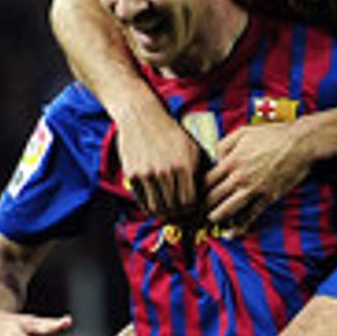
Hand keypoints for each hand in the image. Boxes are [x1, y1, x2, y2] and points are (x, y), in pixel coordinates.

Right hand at [115, 99, 201, 220]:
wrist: (141, 115)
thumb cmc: (170, 132)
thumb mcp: (192, 148)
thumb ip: (199, 172)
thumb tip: (205, 196)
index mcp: (183, 166)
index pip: (190, 203)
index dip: (191, 213)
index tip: (192, 215)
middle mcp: (165, 172)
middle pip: (173, 209)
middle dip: (179, 217)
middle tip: (181, 220)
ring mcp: (146, 174)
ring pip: (157, 208)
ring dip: (164, 215)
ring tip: (168, 215)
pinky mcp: (132, 174)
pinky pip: (142, 200)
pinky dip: (149, 207)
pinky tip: (155, 206)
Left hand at [206, 120, 312, 234]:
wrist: (300, 144)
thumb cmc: (273, 135)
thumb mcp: (243, 132)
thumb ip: (224, 144)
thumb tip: (214, 158)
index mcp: (231, 160)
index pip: (206, 181)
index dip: (198, 190)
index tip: (196, 195)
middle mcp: (239, 177)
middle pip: (212, 198)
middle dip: (202, 207)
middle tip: (197, 213)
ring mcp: (253, 189)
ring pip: (226, 210)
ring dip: (215, 218)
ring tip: (210, 222)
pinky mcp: (267, 198)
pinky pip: (249, 217)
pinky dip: (238, 228)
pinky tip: (231, 234)